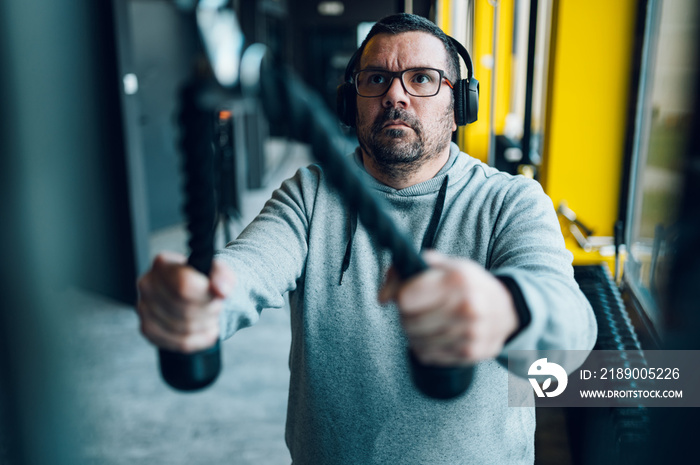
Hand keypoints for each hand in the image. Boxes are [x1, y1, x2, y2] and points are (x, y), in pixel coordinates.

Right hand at [136, 251, 235, 352]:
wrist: (192, 293)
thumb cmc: (202, 279)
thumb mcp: (217, 270)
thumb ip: (223, 276)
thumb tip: (222, 290)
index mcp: (163, 264)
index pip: (185, 285)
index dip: (206, 295)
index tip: (218, 295)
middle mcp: (147, 284)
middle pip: (185, 308)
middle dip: (209, 311)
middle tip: (217, 306)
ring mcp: (144, 308)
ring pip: (183, 328)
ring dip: (206, 326)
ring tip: (211, 317)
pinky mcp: (148, 329)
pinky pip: (178, 342)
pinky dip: (199, 340)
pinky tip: (206, 331)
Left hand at [379, 251, 517, 365]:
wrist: (508, 310)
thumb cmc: (469, 284)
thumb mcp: (446, 265)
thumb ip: (410, 270)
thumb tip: (382, 298)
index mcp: (458, 279)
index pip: (405, 298)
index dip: (401, 296)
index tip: (407, 294)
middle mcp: (467, 307)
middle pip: (409, 322)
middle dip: (405, 316)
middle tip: (415, 311)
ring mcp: (470, 333)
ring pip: (416, 341)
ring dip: (413, 333)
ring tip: (425, 323)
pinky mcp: (469, 353)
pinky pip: (429, 355)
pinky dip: (424, 347)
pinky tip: (434, 336)